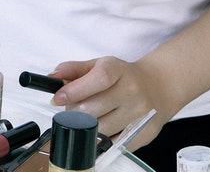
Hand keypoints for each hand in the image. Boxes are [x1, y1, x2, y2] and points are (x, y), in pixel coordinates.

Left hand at [48, 57, 175, 151]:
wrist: (157, 87)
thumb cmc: (122, 77)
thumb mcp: (99, 65)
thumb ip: (73, 69)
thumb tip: (52, 76)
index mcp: (118, 70)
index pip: (97, 80)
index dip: (74, 90)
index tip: (57, 98)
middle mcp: (131, 91)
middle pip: (93, 109)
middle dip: (75, 111)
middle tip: (74, 107)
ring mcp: (139, 114)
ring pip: (100, 129)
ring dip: (87, 126)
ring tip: (91, 115)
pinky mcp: (144, 134)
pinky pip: (113, 143)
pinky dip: (103, 137)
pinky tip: (106, 124)